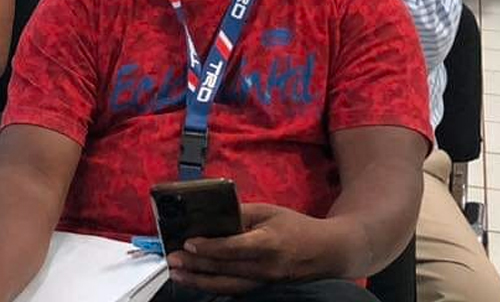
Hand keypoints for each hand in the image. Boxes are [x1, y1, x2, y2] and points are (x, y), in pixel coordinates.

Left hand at [166, 203, 334, 294]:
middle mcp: (266, 267)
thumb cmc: (296, 227)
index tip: (188, 244)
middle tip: (172, 260)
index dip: (210, 247)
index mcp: (268, 243)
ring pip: (227, 285)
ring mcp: (265, 281)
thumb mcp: (269, 211)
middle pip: (226, 269)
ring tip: (178, 275)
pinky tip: (197, 281)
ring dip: (200, 281)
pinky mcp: (263, 288)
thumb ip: (240, 212)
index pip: (235, 248)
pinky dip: (214, 285)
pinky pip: (235, 289)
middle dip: (196, 266)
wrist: (326, 252)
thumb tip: (212, 213)